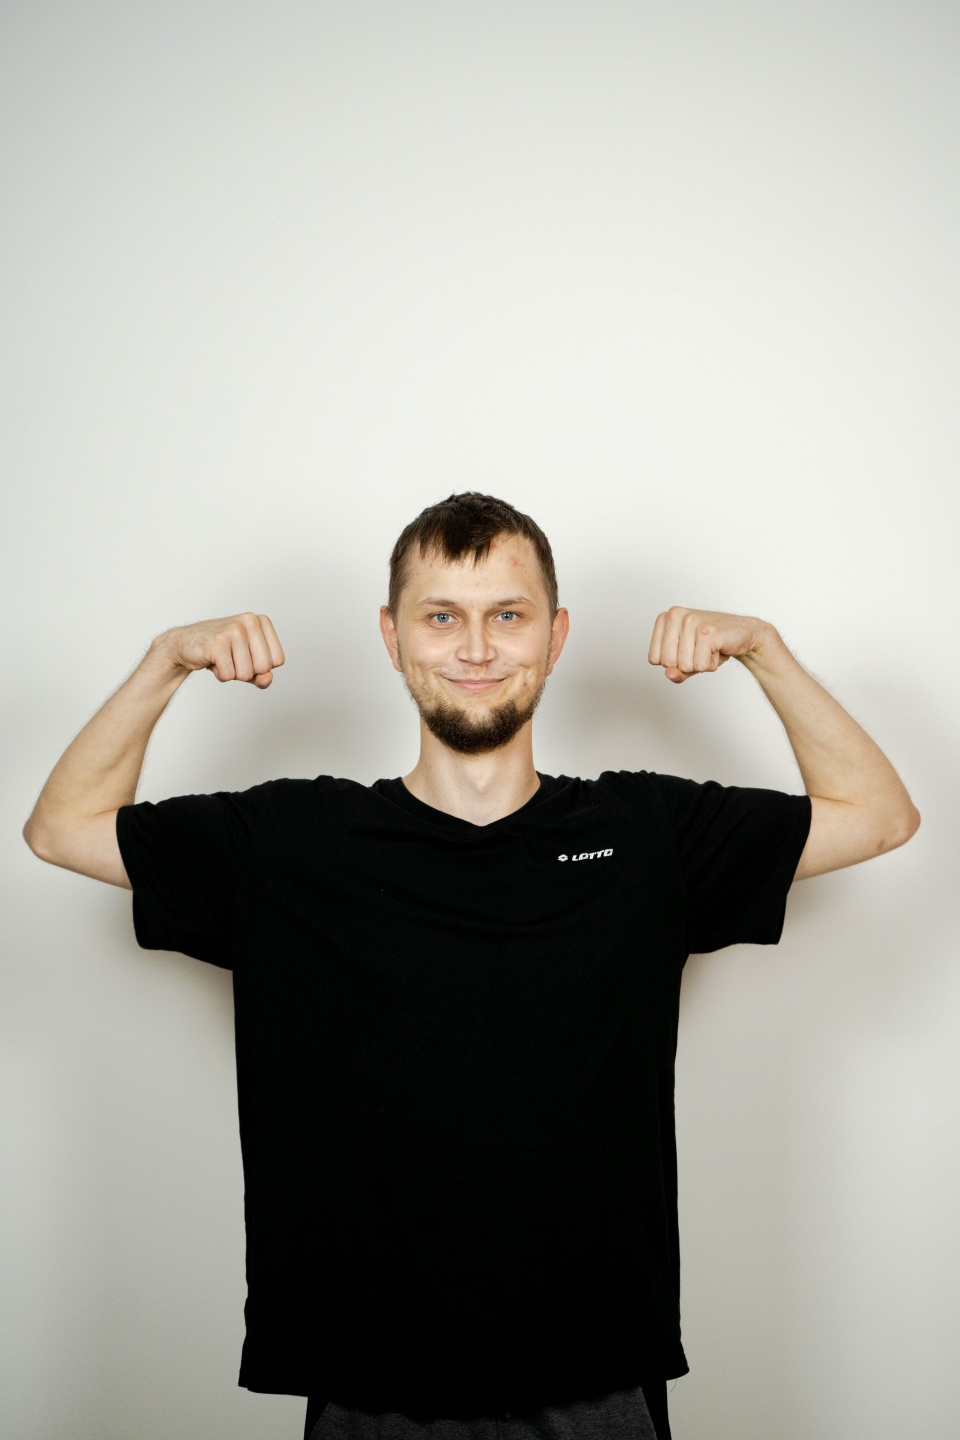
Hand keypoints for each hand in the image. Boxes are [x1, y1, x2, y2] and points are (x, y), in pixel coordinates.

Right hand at [156, 613, 285, 688]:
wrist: (186, 644)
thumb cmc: (221, 652)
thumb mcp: (247, 663)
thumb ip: (263, 674)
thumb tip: (266, 678)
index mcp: (261, 622)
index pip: (278, 660)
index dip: (261, 667)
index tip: (245, 656)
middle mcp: (250, 621)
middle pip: (264, 668)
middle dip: (247, 672)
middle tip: (232, 658)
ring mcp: (234, 630)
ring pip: (246, 673)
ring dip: (232, 673)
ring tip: (222, 658)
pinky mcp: (218, 642)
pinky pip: (229, 675)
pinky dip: (220, 674)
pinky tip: (212, 660)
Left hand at [647, 606, 771, 683]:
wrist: (743, 634)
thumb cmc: (711, 644)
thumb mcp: (687, 660)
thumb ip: (674, 670)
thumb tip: (669, 674)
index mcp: (665, 618)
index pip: (654, 659)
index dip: (673, 663)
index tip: (688, 650)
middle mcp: (675, 615)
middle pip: (667, 663)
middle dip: (687, 664)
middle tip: (701, 650)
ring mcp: (691, 621)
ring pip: (684, 666)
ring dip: (701, 664)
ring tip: (710, 649)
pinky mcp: (706, 632)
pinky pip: (700, 665)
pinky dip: (711, 665)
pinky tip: (718, 649)